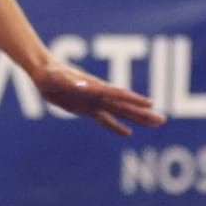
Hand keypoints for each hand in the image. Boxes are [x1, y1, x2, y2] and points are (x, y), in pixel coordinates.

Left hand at [31, 58, 164, 134]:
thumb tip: (85, 86)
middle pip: (126, 106)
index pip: (119, 95)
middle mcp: (99, 95)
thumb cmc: (50, 72)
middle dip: (143, 113)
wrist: (44, 72)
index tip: (150, 104)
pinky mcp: (87, 108)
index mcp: (95, 87)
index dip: (134, 100)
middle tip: (161, 120)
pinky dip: (116, 126)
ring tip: (155, 123)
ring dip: (137, 119)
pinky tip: (128, 133)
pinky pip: (105, 120)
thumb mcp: (57, 78)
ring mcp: (95, 101)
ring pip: (120, 113)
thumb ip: (71, 82)